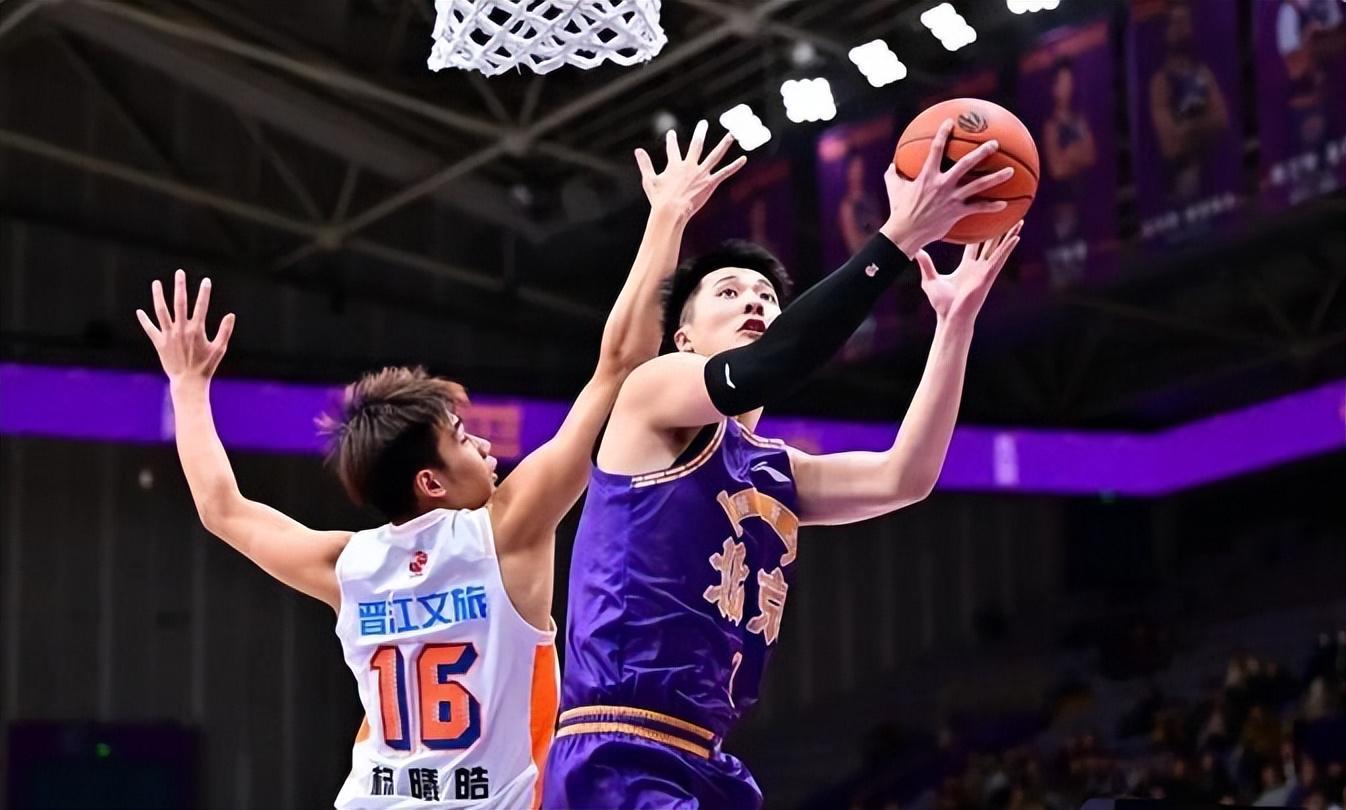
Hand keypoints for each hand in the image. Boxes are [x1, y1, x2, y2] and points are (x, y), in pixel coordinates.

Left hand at [137, 269, 234, 384]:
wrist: (188, 382)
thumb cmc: (206, 366)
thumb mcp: (220, 349)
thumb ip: (225, 331)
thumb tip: (231, 315)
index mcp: (196, 330)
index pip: (201, 306)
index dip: (204, 292)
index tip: (206, 280)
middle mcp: (180, 329)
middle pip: (179, 303)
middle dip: (180, 286)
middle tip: (179, 273)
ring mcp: (168, 335)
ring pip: (161, 311)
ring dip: (158, 296)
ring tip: (156, 283)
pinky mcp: (159, 343)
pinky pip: (150, 329)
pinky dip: (144, 320)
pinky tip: (139, 311)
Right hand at [634, 119, 746, 219]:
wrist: (671, 211)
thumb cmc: (659, 199)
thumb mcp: (649, 180)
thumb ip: (645, 164)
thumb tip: (637, 151)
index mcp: (675, 165)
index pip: (673, 149)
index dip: (671, 141)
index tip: (671, 134)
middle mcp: (690, 166)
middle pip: (696, 145)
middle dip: (699, 133)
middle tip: (703, 124)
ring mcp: (701, 174)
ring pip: (715, 155)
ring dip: (724, 144)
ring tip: (731, 134)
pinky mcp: (710, 183)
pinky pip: (725, 172)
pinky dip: (735, 166)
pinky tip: (744, 158)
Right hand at [880, 119, 1014, 256]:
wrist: (905, 233)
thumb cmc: (898, 211)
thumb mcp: (893, 189)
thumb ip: (893, 175)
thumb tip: (891, 166)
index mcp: (927, 176)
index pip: (936, 149)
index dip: (943, 134)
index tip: (951, 122)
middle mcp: (942, 184)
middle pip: (966, 164)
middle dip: (982, 152)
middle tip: (995, 144)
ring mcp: (951, 198)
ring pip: (978, 185)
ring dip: (996, 178)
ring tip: (1011, 172)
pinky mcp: (956, 212)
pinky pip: (977, 208)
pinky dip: (991, 206)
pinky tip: (1004, 204)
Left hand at [915, 221, 1021, 322]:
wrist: (950, 317)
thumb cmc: (942, 303)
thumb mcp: (930, 279)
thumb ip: (926, 264)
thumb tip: (915, 251)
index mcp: (966, 266)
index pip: (974, 244)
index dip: (979, 231)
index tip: (982, 218)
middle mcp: (978, 266)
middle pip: (990, 243)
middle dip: (999, 230)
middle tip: (1006, 215)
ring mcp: (985, 270)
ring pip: (999, 248)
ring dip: (1009, 235)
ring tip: (1019, 221)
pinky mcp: (988, 275)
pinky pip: (999, 258)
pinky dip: (1007, 248)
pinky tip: (1016, 237)